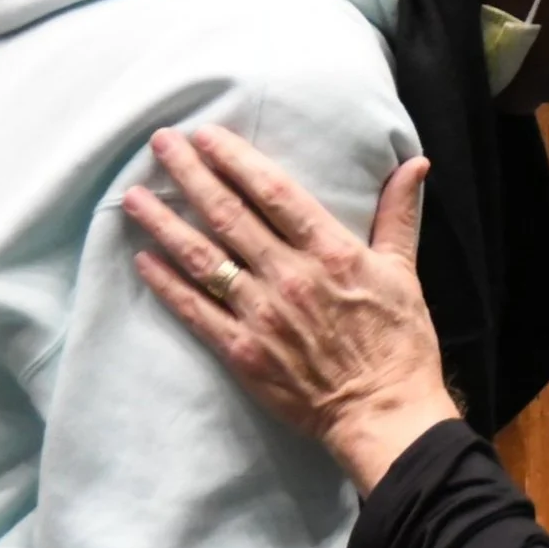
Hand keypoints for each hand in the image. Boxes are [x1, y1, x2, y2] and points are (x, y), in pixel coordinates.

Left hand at [123, 126, 457, 494]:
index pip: (274, 192)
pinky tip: (144, 258)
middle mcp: (290, 276)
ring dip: (164, 224)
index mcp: (331, 251)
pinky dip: (166, 283)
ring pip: (202, 258)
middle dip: (190, 175)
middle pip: (228, 215)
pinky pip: (195, 310)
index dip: (236, 159)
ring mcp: (261, 314)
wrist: (384, 412)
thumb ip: (398, 214)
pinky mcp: (242, 351)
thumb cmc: (400, 341)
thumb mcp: (404, 270)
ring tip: (133, 197)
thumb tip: (415, 164)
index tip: (207, 135)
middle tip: (161, 144)